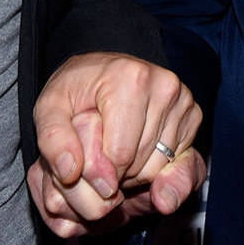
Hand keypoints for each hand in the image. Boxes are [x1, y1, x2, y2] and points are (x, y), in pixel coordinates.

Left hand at [27, 51, 205, 237]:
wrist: (102, 71)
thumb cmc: (76, 90)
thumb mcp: (49, 109)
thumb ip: (52, 139)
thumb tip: (70, 171)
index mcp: (130, 78)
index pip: (119, 156)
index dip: (98, 171)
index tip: (85, 158)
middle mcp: (165, 85)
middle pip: (142, 164)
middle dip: (117, 172)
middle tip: (99, 149)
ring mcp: (184, 100)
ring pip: (160, 168)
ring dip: (135, 171)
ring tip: (116, 146)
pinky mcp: (193, 115)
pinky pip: (176, 164)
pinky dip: (153, 165)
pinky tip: (136, 146)